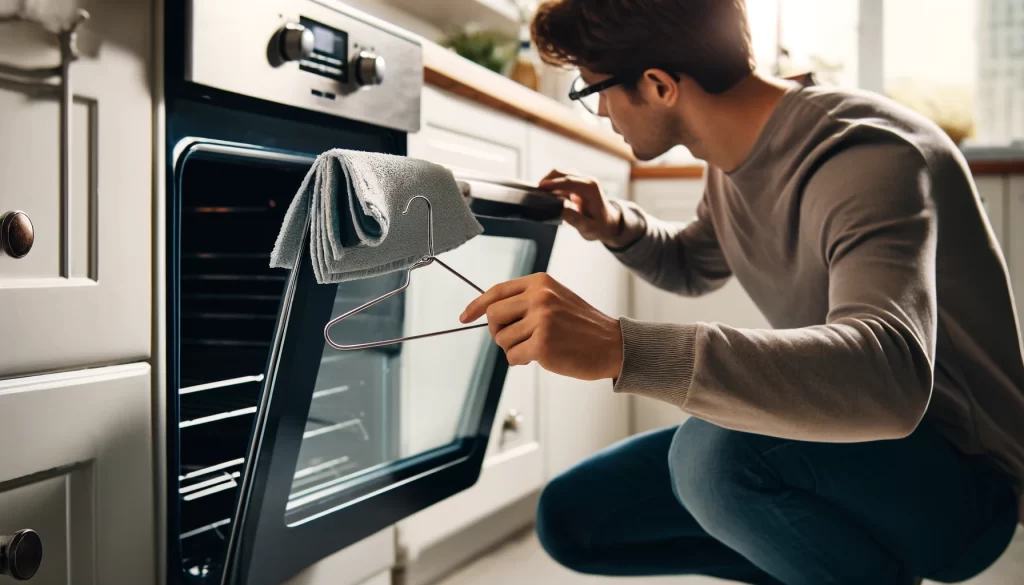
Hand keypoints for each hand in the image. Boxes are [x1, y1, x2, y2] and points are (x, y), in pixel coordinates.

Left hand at [459, 273, 622, 380]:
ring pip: (502, 339)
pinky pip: (513, 356)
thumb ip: (526, 300)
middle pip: (493, 316)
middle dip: (497, 331)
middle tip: (515, 339)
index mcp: (540, 282)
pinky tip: (542, 357)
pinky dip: (522, 361)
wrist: (613, 344)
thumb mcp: (556, 299)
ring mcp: (541, 320)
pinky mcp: (543, 344)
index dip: (476, 305)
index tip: (464, 317)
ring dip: (513, 348)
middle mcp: (539, 297)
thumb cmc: (582, 326)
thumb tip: (488, 312)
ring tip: (536, 347)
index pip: (496, 291)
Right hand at [538, 169, 626, 245]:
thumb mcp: (589, 228)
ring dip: (549, 181)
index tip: (540, 187)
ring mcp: (582, 181)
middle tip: (535, 191)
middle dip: (548, 180)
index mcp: (591, 189)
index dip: (554, 184)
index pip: (569, 181)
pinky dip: (552, 184)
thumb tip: (562, 210)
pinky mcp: (576, 184)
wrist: (608, 224)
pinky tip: (546, 194)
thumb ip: (576, 220)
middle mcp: (587, 181)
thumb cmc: (600, 226)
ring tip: (539, 193)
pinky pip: (561, 180)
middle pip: (563, 173)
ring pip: (561, 174)